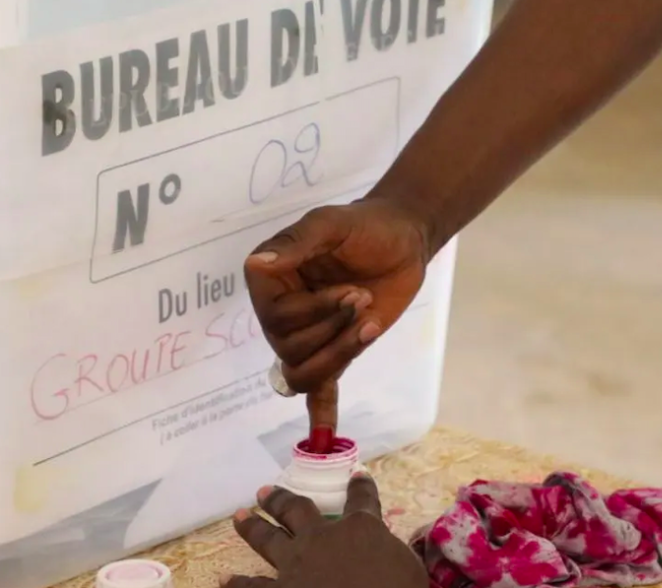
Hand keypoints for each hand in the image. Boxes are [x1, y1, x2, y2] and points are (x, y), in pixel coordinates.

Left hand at [224, 476, 427, 587]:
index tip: (357, 475)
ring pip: (267, 538)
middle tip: (265, 491)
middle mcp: (322, 538)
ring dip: (252, 526)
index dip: (361, 486)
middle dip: (282, 499)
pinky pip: (253, 586)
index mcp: (361, 528)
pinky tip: (224, 581)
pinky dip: (237, 584)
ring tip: (239, 515)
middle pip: (297, 510)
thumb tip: (389, 553)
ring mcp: (295, 564)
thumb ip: (395, 554)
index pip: (362, 499)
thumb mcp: (409, 569)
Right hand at [244, 197, 430, 394]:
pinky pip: (318, 391)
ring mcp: (307, 336)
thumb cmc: (364, 226)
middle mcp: (279, 312)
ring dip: (338, 354)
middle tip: (364, 297)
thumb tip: (259, 264)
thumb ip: (298, 244)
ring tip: (368, 326)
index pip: (276, 318)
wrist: (402, 240)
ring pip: (303, 373)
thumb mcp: (332, 224)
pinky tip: (323, 437)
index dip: (314, 312)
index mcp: (270, 280)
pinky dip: (319, 413)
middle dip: (333, 327)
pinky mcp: (335, 351)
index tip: (350, 290)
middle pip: (290, 347)